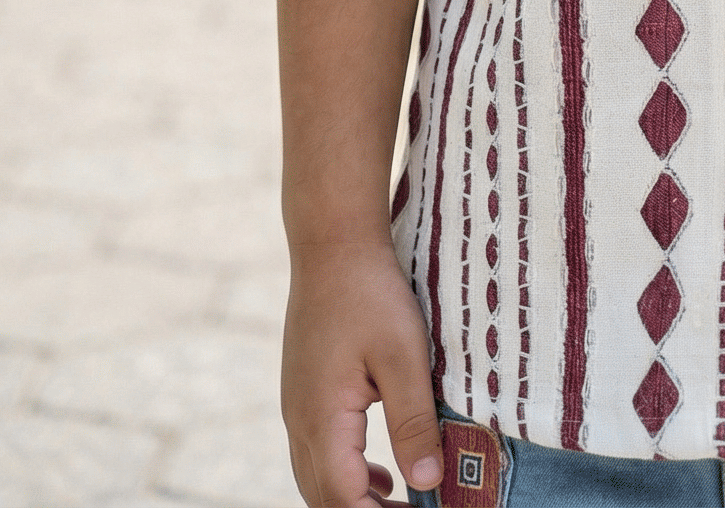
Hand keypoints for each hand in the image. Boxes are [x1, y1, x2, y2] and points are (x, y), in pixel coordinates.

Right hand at [282, 237, 443, 507]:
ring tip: (402, 503)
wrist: (332, 243)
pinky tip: (380, 472)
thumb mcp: (404, 356)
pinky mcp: (303, 393)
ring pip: (316, 479)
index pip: (344, 498)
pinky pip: (317, 453)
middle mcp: (300, 422)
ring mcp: (296, 408)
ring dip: (354, 499)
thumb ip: (414, 421)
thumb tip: (429, 481)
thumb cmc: (371, 293)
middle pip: (324, 497)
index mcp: (323, 419)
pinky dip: (345, 475)